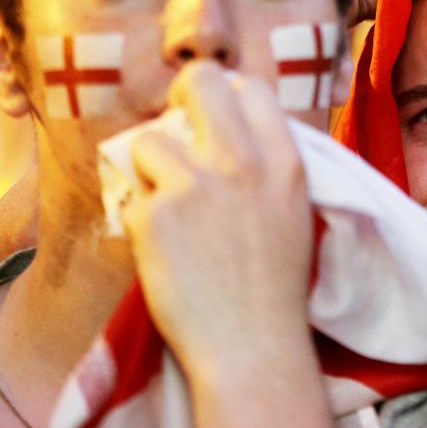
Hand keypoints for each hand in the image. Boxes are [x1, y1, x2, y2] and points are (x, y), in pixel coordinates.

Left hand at [122, 62, 313, 375]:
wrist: (252, 345)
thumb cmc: (275, 284)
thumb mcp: (294, 209)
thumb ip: (268, 163)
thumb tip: (231, 125)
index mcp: (284, 160)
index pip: (252, 89)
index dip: (228, 95)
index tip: (215, 116)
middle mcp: (242, 162)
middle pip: (199, 82)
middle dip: (181, 95)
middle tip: (175, 126)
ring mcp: (195, 185)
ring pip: (147, 141)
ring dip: (151, 171)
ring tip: (170, 208)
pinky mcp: (154, 215)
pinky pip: (132, 198)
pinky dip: (142, 222)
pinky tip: (166, 252)